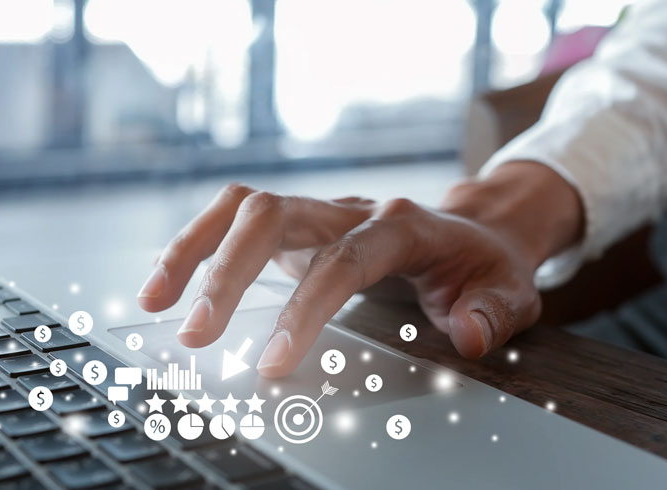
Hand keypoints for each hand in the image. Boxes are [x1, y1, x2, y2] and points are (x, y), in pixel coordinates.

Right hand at [137, 162, 581, 376]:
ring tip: (155, 301)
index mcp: (401, 225)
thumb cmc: (485, 268)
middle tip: (196, 336)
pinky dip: (194, 246)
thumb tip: (466, 334)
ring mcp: (318, 213)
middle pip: (272, 215)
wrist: (475, 230)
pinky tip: (165, 284)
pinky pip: (233, 220)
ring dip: (192, 249)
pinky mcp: (295, 227)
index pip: (342, 261)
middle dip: (227, 272)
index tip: (272, 364)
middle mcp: (349, 210)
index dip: (304, 310)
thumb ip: (492, 313)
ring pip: (241, 207)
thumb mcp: (510, 293)